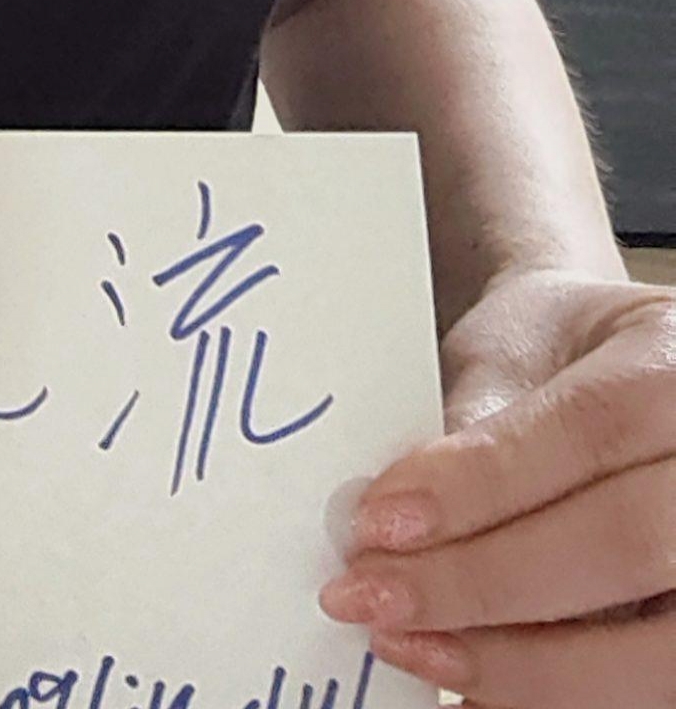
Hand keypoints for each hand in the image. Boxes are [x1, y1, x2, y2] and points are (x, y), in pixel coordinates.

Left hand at [316, 266, 675, 702]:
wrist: (606, 364)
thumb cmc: (553, 350)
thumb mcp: (509, 347)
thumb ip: (472, 424)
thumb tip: (394, 518)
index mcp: (672, 363)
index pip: (591, 430)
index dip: (483, 484)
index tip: (381, 520)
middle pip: (628, 544)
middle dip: (486, 582)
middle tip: (375, 592)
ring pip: (656, 647)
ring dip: (522, 661)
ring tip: (411, 644)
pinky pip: (647, 690)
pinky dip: (550, 696)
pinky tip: (470, 687)